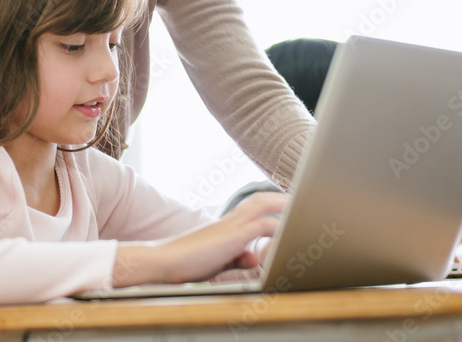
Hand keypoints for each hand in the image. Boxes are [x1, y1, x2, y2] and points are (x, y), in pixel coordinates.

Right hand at [113, 192, 287, 287]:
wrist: (161, 261)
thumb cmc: (185, 263)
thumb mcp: (216, 262)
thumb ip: (237, 259)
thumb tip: (254, 257)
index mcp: (226, 225)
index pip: (251, 207)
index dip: (269, 203)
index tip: (285, 203)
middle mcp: (229, 221)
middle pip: (259, 199)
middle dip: (280, 197)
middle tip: (300, 198)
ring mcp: (230, 226)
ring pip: (262, 205)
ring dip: (282, 203)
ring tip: (300, 205)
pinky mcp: (231, 237)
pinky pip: (261, 226)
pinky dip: (277, 227)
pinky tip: (289, 231)